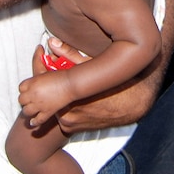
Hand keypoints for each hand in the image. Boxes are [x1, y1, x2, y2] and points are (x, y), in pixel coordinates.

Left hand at [20, 51, 78, 126]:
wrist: (81, 87)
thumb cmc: (78, 74)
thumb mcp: (68, 59)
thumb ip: (60, 51)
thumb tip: (50, 40)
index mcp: (35, 80)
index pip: (23, 85)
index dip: (27, 85)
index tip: (32, 82)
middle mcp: (34, 94)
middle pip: (22, 99)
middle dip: (26, 97)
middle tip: (32, 94)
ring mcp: (40, 105)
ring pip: (27, 111)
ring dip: (29, 109)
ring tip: (33, 106)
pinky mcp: (48, 113)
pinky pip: (38, 119)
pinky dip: (35, 121)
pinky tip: (33, 122)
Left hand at [33, 37, 151, 133]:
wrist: (134, 105)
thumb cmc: (116, 84)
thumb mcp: (93, 66)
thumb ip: (69, 55)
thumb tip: (52, 42)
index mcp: (68, 96)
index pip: (42, 80)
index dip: (39, 65)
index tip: (40, 54)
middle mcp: (65, 114)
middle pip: (46, 93)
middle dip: (48, 80)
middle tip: (53, 67)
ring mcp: (68, 123)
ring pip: (52, 104)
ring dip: (55, 93)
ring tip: (64, 81)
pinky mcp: (72, 130)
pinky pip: (60, 114)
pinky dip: (62, 105)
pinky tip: (72, 96)